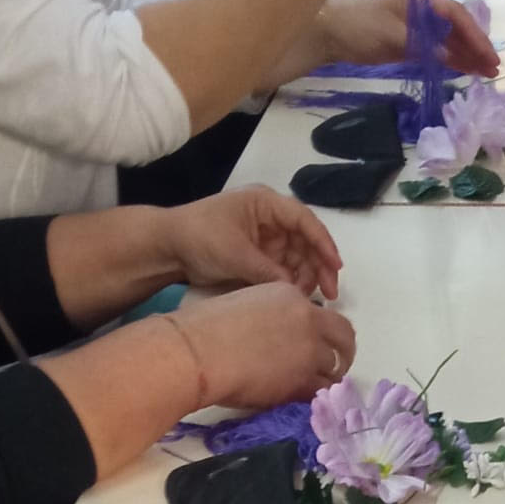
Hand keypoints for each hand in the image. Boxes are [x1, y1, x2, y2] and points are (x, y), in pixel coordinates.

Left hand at [163, 187, 343, 300]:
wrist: (169, 248)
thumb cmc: (200, 237)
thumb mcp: (236, 254)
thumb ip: (269, 272)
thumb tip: (296, 291)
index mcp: (266, 204)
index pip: (304, 221)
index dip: (324, 244)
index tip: (335, 267)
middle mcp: (271, 219)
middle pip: (307, 241)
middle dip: (319, 266)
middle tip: (330, 295)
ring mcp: (267, 238)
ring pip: (299, 258)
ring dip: (307, 278)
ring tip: (307, 299)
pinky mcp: (260, 256)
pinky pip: (285, 269)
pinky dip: (292, 283)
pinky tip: (295, 297)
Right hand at [174, 285, 356, 409]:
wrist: (199, 350)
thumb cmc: (203, 325)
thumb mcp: (241, 303)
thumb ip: (266, 314)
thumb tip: (270, 334)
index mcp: (289, 294)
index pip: (318, 313)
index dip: (318, 330)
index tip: (311, 342)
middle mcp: (307, 318)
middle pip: (344, 336)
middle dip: (344, 352)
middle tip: (336, 366)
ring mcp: (309, 350)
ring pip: (335, 369)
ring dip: (330, 379)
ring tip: (320, 389)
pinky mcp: (303, 380)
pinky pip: (322, 393)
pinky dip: (319, 398)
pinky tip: (310, 402)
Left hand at [322, 0, 499, 76]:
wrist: (331, 32)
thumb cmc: (360, 25)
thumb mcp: (394, 35)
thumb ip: (424, 45)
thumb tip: (450, 55)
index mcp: (420, 1)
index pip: (455, 15)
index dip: (475, 34)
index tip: (488, 55)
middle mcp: (422, 13)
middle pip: (457, 28)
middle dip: (476, 47)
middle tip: (494, 69)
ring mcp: (417, 29)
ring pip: (449, 42)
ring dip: (468, 57)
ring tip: (487, 73)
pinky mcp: (410, 45)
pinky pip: (438, 52)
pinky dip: (452, 62)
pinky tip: (467, 71)